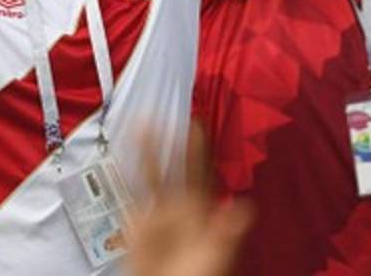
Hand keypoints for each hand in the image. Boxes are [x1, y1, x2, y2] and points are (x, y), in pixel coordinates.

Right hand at [129, 126, 251, 275]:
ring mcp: (158, 213)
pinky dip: (127, 175)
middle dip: (171, 141)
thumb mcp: (216, 256)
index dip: (199, 148)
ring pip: (152, 174)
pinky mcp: (139, 222)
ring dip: (147, 150)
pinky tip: (123, 157)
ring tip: (141, 125)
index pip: (200, 172)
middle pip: (175, 166)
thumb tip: (247, 207)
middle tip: (165, 114)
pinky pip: (132, 194)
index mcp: (201, 211)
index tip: (198, 123)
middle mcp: (180, 207)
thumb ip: (228, 231)